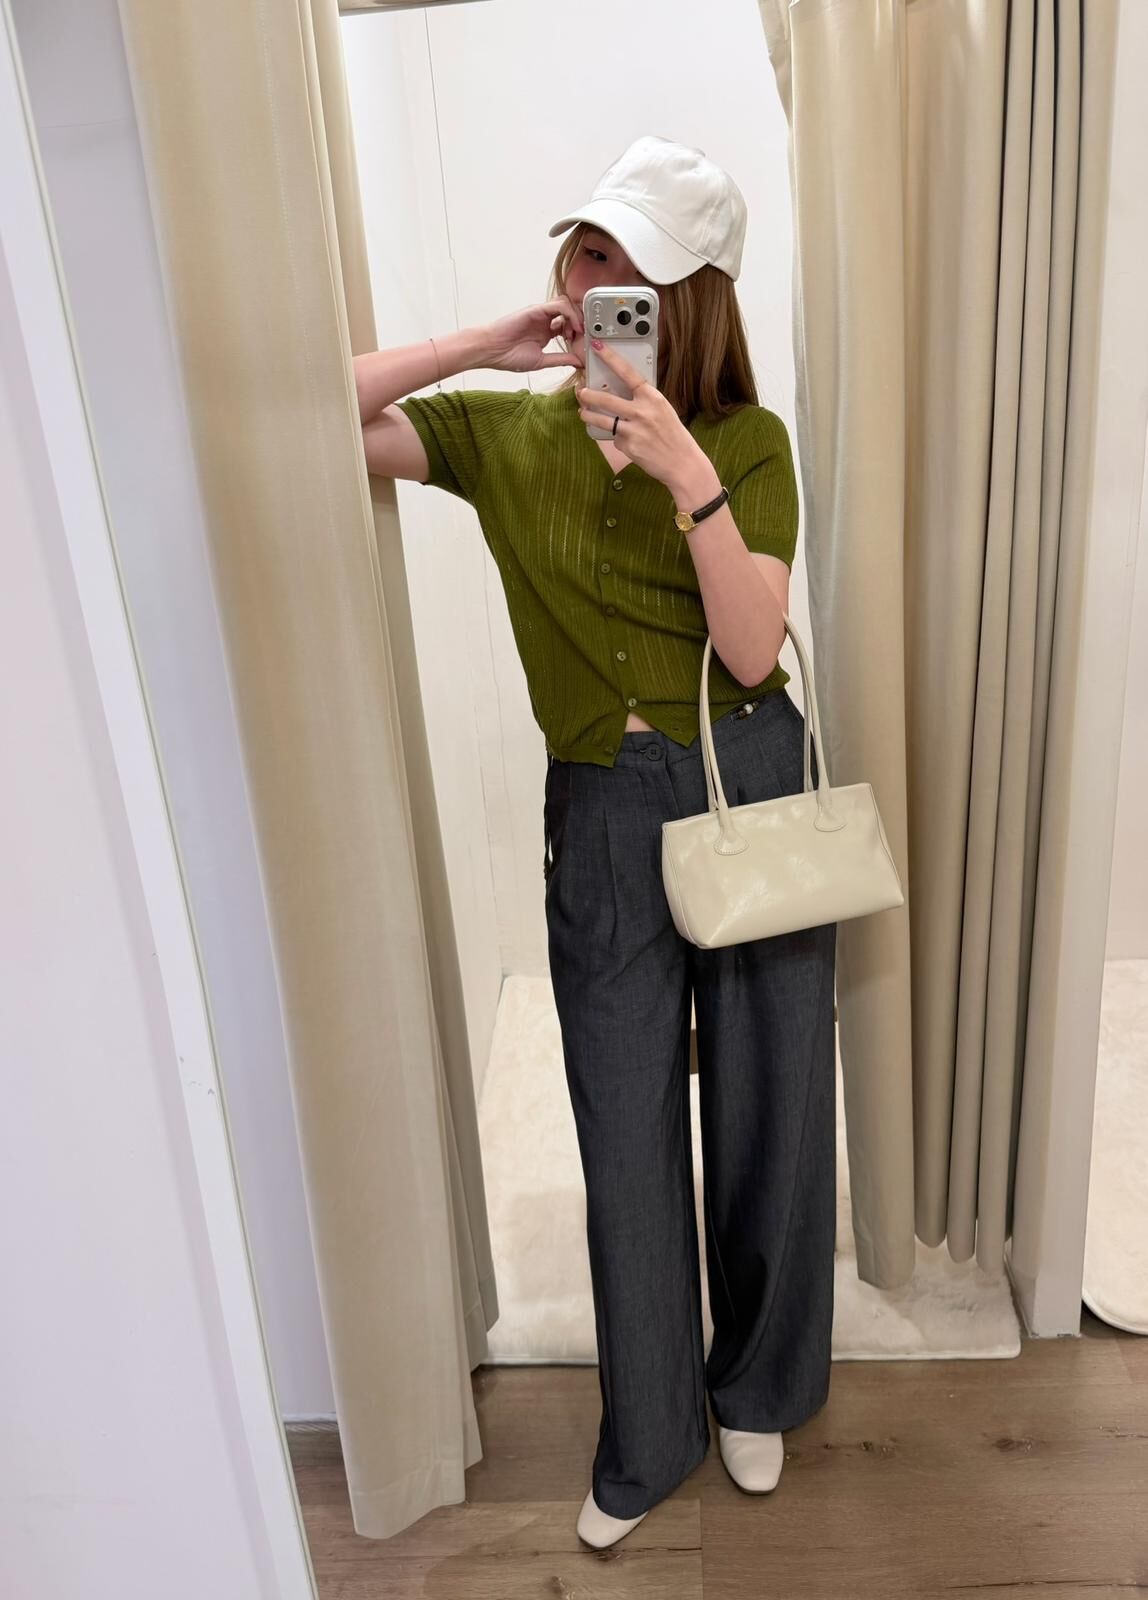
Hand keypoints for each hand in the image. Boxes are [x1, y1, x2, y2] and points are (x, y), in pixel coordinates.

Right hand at [483, 296, 584, 373]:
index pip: (568, 324)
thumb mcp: (541, 361)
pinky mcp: (536, 310)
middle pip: (570, 311)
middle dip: (580, 321)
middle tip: (582, 336)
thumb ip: (560, 360)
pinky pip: (558, 305)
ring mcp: (541, 313)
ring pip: (566, 304)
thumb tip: (578, 362)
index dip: (578, 332)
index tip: (582, 344)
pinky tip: (572, 327)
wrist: (491, 351)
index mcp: (546, 332)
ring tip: (577, 331)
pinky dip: (569, 314)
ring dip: (576, 316)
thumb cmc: (509, 356)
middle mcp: (545, 320)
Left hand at [576, 340, 711, 496]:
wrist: (683, 463)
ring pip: (601, 420)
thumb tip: (619, 393)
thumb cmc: (673, 435)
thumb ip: (643, 400)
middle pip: (606, 399)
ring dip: (588, 415)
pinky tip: (625, 440)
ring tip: (583, 413)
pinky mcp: (628, 446)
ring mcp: (633, 430)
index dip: (610, 358)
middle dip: (587, 395)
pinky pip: (614, 438)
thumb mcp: (662, 410)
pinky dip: (616, 438)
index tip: (597, 347)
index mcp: (652, 397)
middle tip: (580, 392)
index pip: (627, 372)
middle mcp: (642, 411)